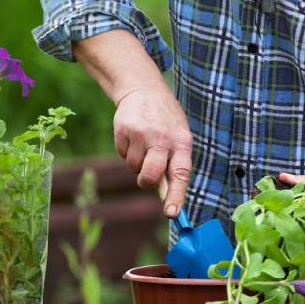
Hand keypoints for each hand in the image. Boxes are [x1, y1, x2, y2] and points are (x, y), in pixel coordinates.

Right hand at [113, 85, 192, 217]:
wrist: (144, 90)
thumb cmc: (166, 122)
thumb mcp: (179, 137)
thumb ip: (174, 164)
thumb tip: (166, 197)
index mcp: (182, 142)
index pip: (180, 174)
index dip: (175, 195)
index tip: (170, 213)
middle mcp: (163, 138)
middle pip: (150, 176)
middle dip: (145, 182)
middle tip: (146, 177)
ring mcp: (142, 133)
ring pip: (134, 167)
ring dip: (136, 163)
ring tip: (143, 144)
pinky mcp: (124, 129)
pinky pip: (122, 154)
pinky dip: (126, 150)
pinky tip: (133, 136)